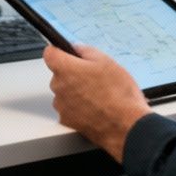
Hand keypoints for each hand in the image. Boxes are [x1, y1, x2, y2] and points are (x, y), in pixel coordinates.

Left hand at [44, 43, 151, 160]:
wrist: (126, 126)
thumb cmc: (119, 95)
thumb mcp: (107, 62)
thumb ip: (86, 51)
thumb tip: (78, 49)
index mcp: (65, 69)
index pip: (49, 53)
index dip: (59, 52)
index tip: (67, 53)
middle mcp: (58, 87)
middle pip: (58, 75)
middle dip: (72, 74)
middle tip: (93, 77)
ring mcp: (61, 105)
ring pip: (64, 93)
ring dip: (75, 92)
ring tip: (98, 95)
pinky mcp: (66, 121)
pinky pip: (68, 109)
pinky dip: (78, 108)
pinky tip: (95, 108)